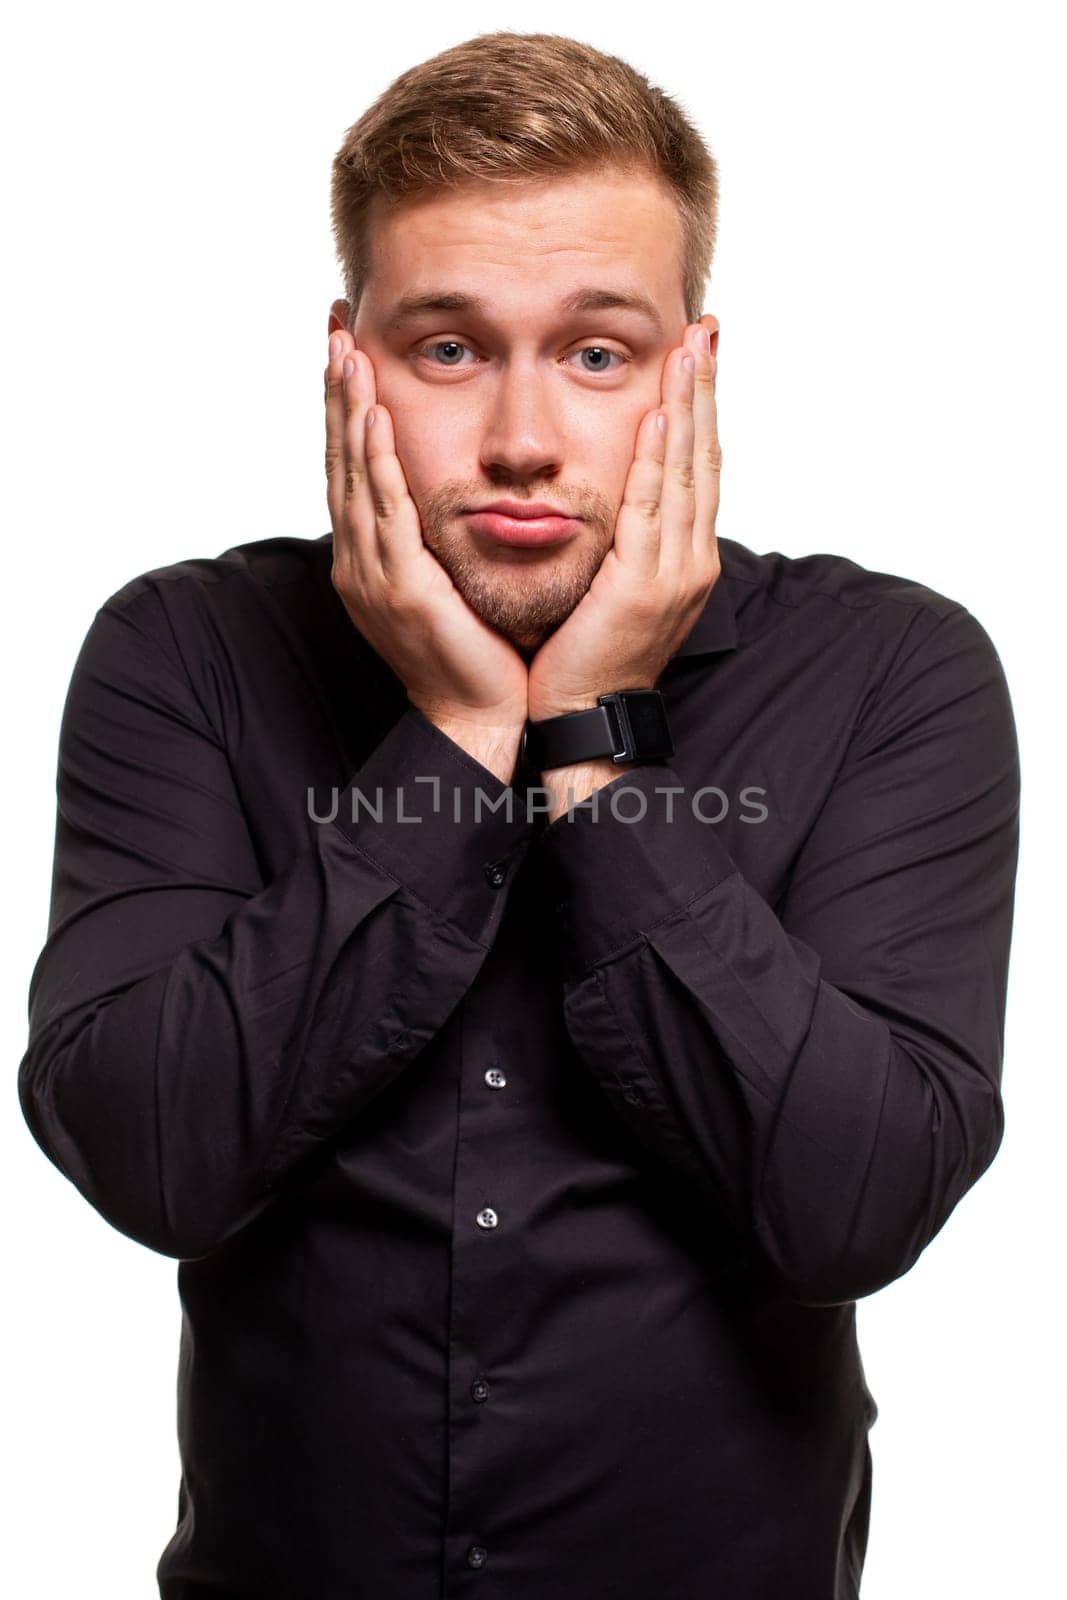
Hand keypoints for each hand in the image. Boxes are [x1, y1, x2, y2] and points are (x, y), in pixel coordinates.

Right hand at [325, 329, 528, 779]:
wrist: (478, 717)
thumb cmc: (475, 652)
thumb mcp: (448, 581)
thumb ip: (436, 535)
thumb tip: (448, 490)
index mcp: (370, 557)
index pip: (352, 466)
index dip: (345, 407)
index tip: (346, 349)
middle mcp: (359, 560)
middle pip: (340, 459)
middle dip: (336, 392)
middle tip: (334, 326)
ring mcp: (372, 575)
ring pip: (354, 477)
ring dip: (349, 411)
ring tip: (346, 353)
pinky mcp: (400, 589)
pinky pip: (385, 514)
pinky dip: (378, 463)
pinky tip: (377, 419)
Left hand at [527, 319, 720, 722]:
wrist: (583, 718)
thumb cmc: (585, 656)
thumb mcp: (612, 588)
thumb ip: (623, 541)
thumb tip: (618, 497)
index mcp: (685, 559)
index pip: (701, 468)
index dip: (703, 410)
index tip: (700, 357)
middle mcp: (691, 560)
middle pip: (706, 458)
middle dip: (706, 391)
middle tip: (707, 330)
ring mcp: (674, 573)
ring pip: (688, 474)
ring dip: (689, 407)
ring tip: (690, 351)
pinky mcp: (644, 586)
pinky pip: (653, 510)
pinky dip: (659, 461)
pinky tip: (659, 417)